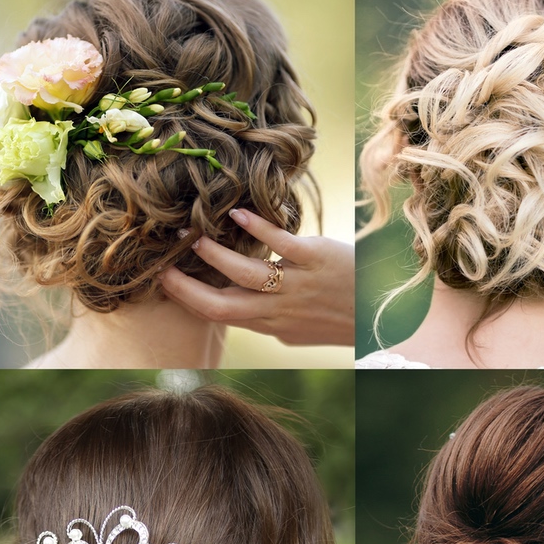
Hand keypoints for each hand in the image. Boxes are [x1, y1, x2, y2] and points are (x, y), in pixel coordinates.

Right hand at [158, 208, 354, 345]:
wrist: (380, 313)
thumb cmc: (335, 318)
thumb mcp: (294, 328)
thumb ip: (265, 317)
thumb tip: (236, 307)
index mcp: (269, 325)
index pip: (218, 316)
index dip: (186, 299)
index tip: (164, 279)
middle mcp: (279, 310)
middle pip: (222, 306)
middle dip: (187, 286)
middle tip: (165, 262)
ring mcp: (298, 285)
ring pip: (247, 274)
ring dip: (216, 256)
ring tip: (193, 237)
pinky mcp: (318, 259)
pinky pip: (282, 244)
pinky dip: (258, 228)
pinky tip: (238, 214)